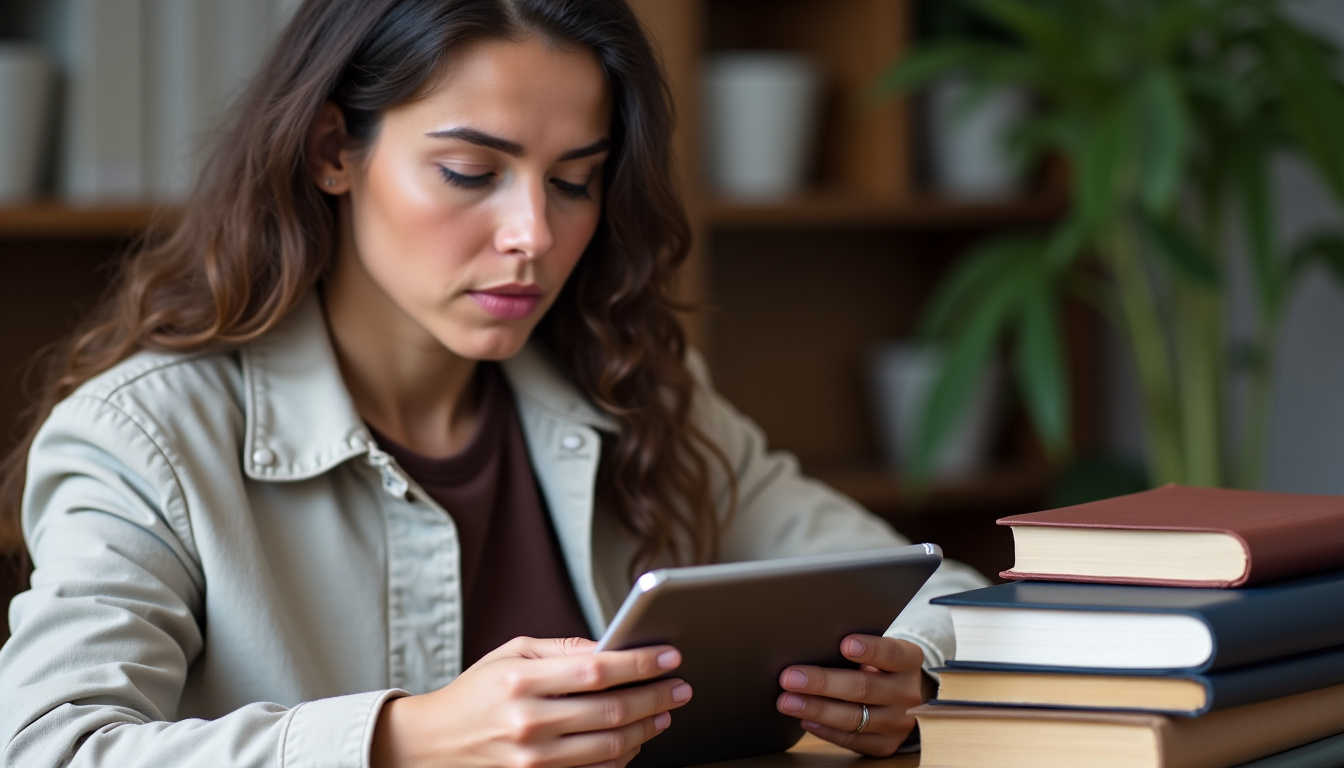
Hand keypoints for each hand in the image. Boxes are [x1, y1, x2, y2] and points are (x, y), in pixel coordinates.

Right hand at [371, 636, 692, 767]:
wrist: (430, 745)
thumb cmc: (474, 694)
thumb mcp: (510, 654)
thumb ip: (561, 649)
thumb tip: (609, 646)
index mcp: (522, 681)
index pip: (597, 670)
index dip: (640, 664)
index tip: (669, 656)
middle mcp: (528, 723)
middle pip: (612, 711)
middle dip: (655, 697)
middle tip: (680, 687)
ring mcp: (533, 761)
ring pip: (610, 748)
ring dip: (646, 729)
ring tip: (664, 712)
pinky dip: (621, 759)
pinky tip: (634, 742)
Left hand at [775, 635, 929, 756]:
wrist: (904, 695)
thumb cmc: (879, 664)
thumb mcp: (879, 648)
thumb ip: (857, 646)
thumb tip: (812, 642)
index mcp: (909, 661)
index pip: (891, 653)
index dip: (869, 649)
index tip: (844, 644)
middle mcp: (907, 693)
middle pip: (863, 688)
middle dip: (822, 682)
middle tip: (790, 677)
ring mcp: (898, 722)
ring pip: (854, 718)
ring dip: (817, 709)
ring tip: (787, 701)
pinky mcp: (886, 744)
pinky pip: (852, 740)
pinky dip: (826, 730)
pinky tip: (805, 720)